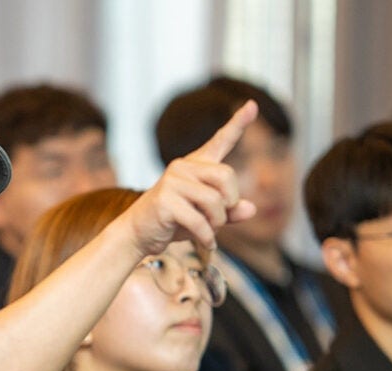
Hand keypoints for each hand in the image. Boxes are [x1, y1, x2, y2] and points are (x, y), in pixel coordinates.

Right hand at [122, 101, 258, 255]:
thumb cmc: (174, 222)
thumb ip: (230, 211)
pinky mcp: (165, 200)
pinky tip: (206, 244)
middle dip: (230, 203)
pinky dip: (207, 237)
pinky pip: (200, 221)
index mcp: (196, 165)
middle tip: (220, 218)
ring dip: (217, 223)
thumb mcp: (208, 216)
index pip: (221, 140)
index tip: (253, 104)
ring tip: (207, 232)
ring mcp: (173, 181)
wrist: (138, 233)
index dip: (239, 123)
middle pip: (227, 176)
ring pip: (216, 201)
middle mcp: (184, 167)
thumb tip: (252, 209)